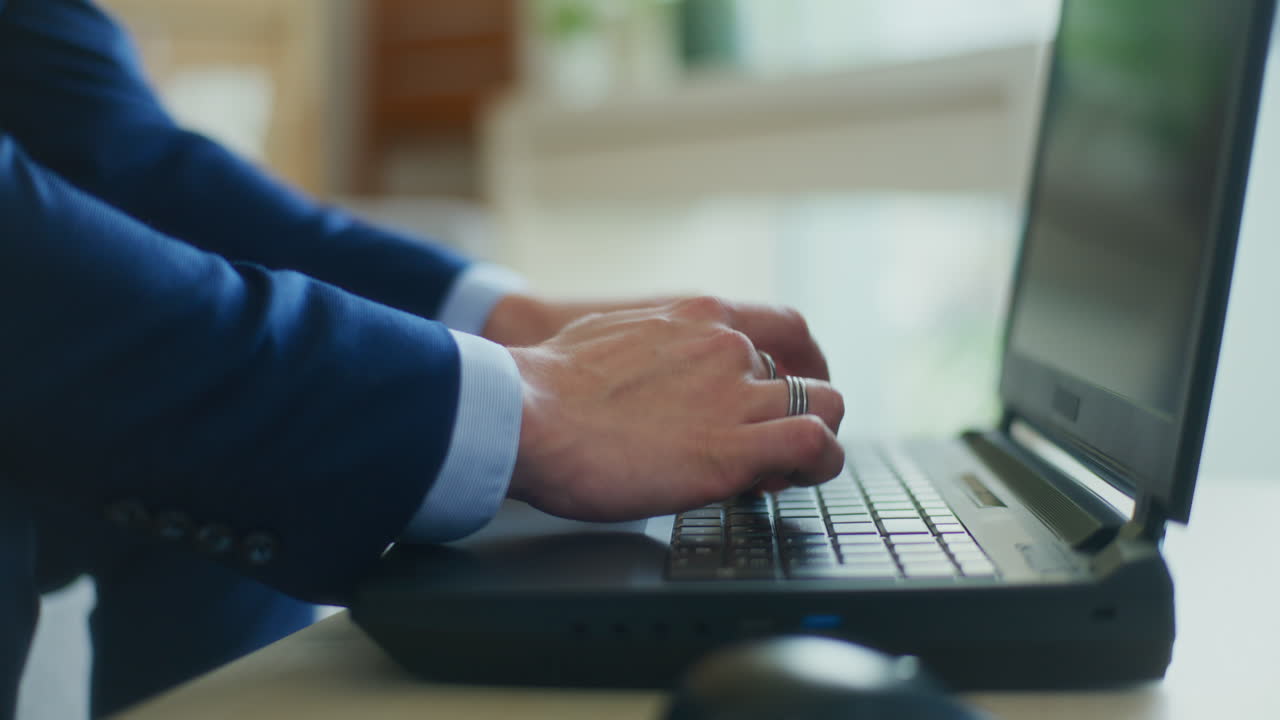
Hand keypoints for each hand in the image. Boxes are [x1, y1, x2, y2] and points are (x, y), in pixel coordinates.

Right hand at [506, 297, 843, 521]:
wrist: (525, 415)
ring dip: (814, 440)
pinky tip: (792, 481)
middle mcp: (727, 348)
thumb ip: (652, 347)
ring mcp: (735, 396)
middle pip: (806, 374)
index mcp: (698, 317)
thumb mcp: (610, 335)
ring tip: (782, 470)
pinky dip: (819, 463)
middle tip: (768, 446)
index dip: (801, 361)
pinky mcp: (733, 449)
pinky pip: (815, 445)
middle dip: (794, 413)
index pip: (786, 326)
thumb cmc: (548, 385)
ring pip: (826, 405)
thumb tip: (651, 367)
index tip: (792, 389)